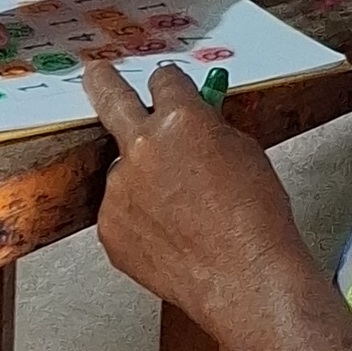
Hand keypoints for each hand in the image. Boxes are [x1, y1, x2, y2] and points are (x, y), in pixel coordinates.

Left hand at [81, 62, 309, 343]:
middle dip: (102, 82)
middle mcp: (141, 149)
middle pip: (110, 99)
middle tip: (95, 74)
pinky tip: (170, 235)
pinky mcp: (109, 227)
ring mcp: (119, 190)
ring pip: (123, 171)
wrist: (244, 277)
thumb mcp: (245, 153)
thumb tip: (197, 122)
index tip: (163, 86)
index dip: (169, 85)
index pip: (163, 81)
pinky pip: (120, 211)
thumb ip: (210, 130)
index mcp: (180, 121)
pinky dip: (138, 219)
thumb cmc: (255, 219)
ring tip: (180, 212)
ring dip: (140, 180)